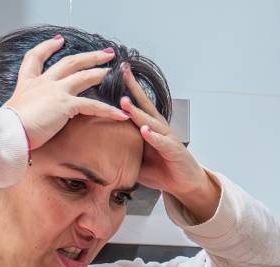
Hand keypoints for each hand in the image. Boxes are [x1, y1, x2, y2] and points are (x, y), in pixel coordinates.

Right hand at [5, 36, 128, 150]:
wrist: (8, 132)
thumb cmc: (7, 128)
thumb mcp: (12, 114)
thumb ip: (23, 112)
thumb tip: (22, 122)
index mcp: (27, 84)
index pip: (35, 58)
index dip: (47, 47)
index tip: (59, 41)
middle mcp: (43, 83)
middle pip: (68, 62)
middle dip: (88, 56)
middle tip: (103, 53)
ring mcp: (55, 91)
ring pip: (83, 76)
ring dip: (99, 72)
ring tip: (112, 70)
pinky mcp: (65, 104)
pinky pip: (93, 105)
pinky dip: (108, 110)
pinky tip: (121, 114)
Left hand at [117, 63, 220, 221]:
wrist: (185, 182)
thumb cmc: (161, 168)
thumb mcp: (135, 157)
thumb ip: (120, 148)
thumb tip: (94, 145)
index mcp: (149, 125)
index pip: (136, 102)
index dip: (127, 87)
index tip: (116, 71)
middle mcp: (158, 126)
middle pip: (145, 103)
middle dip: (133, 88)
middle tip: (122, 73)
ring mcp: (167, 136)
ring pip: (150, 121)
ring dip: (137, 112)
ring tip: (125, 104)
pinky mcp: (174, 149)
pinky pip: (162, 142)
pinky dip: (153, 137)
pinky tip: (145, 131)